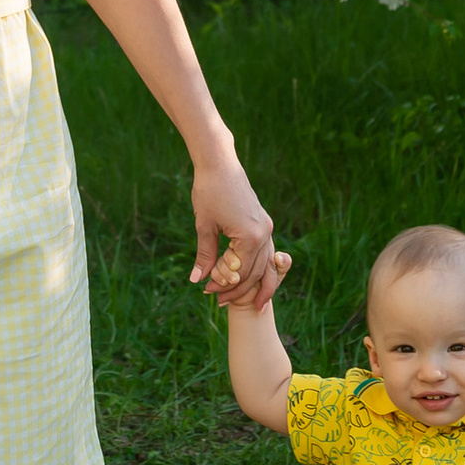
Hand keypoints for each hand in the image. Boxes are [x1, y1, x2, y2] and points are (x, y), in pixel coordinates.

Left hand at [190, 160, 286, 308]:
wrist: (220, 163)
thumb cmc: (209, 192)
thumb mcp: (204, 226)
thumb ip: (205, 255)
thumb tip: (198, 280)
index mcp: (251, 238)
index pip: (241, 274)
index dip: (225, 287)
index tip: (207, 292)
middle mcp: (264, 234)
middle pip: (256, 273)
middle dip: (238, 289)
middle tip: (219, 300)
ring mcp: (266, 228)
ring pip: (265, 265)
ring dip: (254, 283)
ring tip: (247, 301)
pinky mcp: (263, 222)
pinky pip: (265, 252)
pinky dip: (258, 267)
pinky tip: (248, 276)